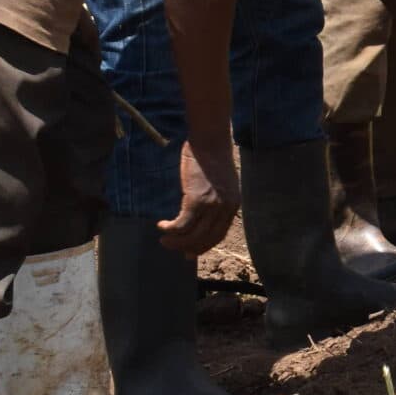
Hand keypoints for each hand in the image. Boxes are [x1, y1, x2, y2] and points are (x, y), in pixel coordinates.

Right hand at [159, 139, 240, 254]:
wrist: (210, 141)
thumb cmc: (212, 158)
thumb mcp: (221, 183)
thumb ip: (216, 200)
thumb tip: (202, 216)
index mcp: (233, 205)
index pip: (219, 235)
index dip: (203, 246)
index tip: (190, 253)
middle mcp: (225, 208)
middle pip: (206, 239)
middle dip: (187, 248)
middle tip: (171, 247)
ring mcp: (212, 205)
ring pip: (193, 235)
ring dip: (176, 242)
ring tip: (164, 240)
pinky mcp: (196, 199)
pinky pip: (182, 224)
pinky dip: (170, 229)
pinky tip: (162, 226)